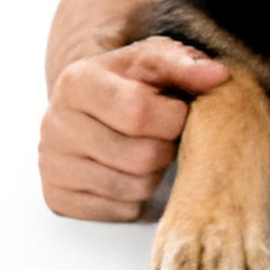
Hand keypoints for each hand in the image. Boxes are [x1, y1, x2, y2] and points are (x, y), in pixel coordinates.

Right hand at [39, 37, 229, 220]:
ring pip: (132, 189)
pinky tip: (130, 170)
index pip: (137, 112)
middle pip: (138, 157)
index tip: (181, 111)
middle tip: (167, 135)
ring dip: (155, 174)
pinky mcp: (58, 197)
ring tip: (149, 149)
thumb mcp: (154, 59)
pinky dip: (136, 196)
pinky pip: (118, 211)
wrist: (87, 106)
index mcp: (78, 82)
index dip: (173, 118)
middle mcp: (54, 124)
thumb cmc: (128, 80)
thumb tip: (217, 76)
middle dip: (167, 148)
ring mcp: (52, 165)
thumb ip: (186, 64)